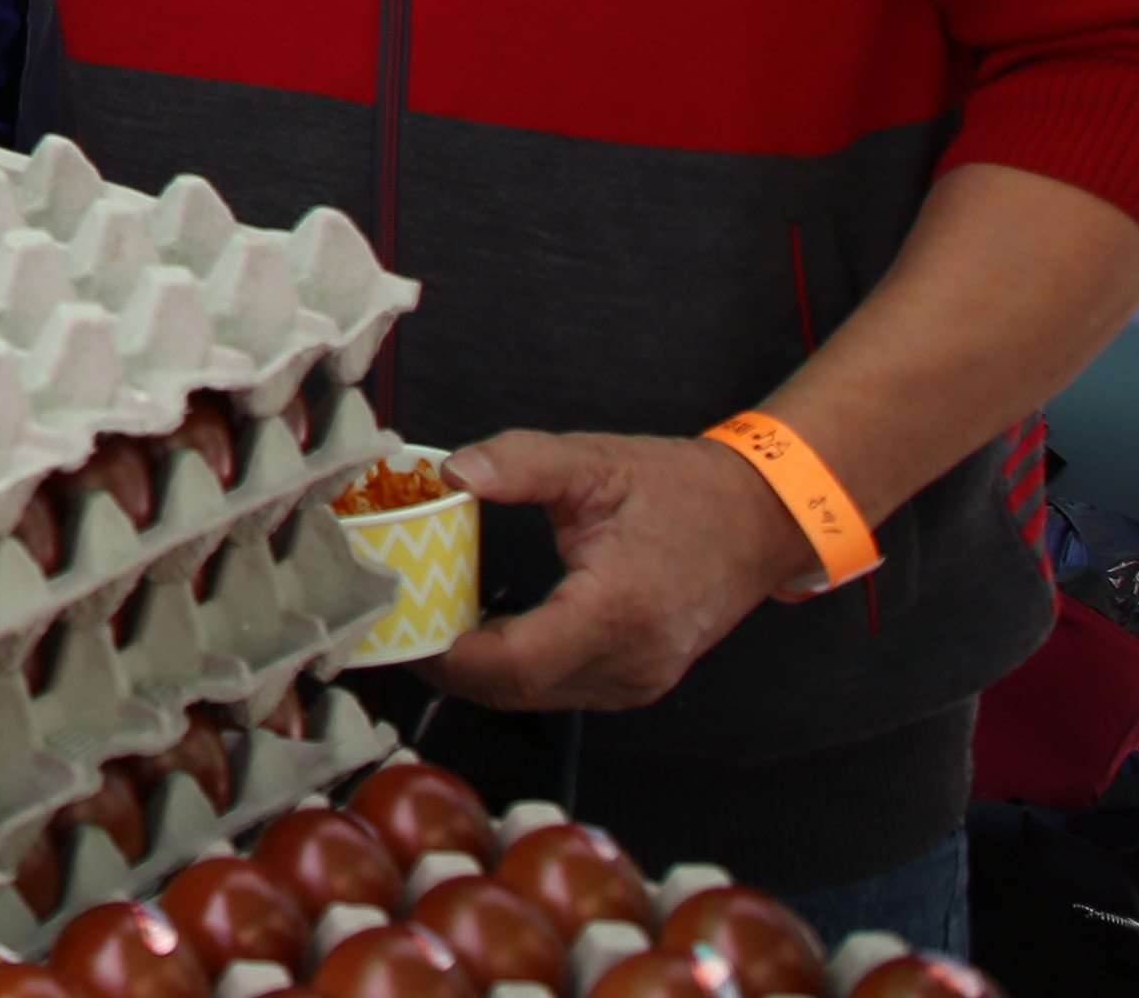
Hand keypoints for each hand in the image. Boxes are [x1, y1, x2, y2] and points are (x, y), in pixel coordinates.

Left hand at [420, 430, 818, 711]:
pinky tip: (484, 634)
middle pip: (517, 690)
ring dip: (481, 672)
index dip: (449, 657)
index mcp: (618, 610)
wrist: (759, 520)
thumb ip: (520, 463)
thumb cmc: (681, 490)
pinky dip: (517, 670)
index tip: (402, 627)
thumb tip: (453, 470)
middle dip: (451, 668)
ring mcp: (638, 679)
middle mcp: (631, 660)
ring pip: (537, 698)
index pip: (515, 664)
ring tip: (429, 626)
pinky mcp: (639, 681)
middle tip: (398, 627)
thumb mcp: (594, 460)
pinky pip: (562, 690)